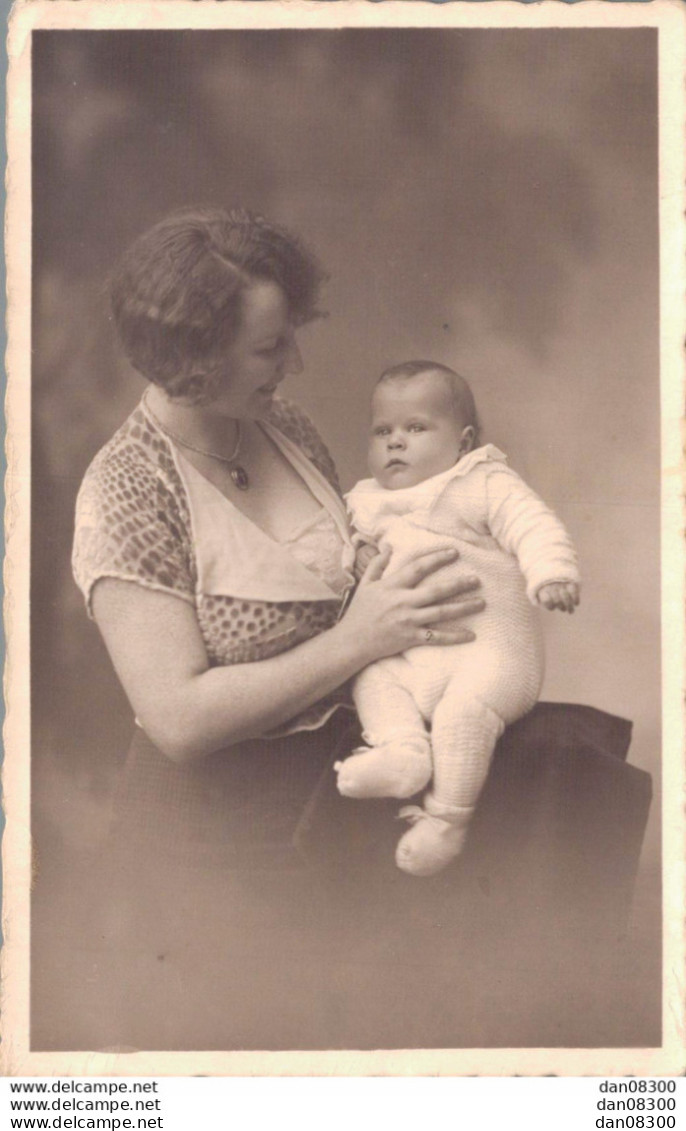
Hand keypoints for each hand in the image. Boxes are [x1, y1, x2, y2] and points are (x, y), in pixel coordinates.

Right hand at [340, 546, 484, 662]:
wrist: (351, 642)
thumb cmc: (359, 612)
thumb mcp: (365, 584)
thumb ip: (378, 564)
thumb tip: (387, 546)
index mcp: (392, 586)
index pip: (418, 567)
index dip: (437, 558)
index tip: (455, 552)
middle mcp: (403, 602)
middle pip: (436, 591)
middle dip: (458, 584)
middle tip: (477, 579)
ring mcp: (408, 621)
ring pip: (441, 613)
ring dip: (463, 608)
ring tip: (482, 603)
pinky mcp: (411, 638)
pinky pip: (437, 638)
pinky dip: (454, 636)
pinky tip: (471, 634)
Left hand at [536, 581, 579, 612]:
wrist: (551, 565)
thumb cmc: (545, 582)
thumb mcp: (539, 587)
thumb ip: (540, 598)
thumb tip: (546, 607)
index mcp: (543, 588)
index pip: (547, 601)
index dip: (550, 606)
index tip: (553, 607)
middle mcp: (552, 585)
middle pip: (558, 601)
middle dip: (562, 607)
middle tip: (564, 609)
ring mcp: (561, 582)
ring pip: (566, 598)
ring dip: (569, 606)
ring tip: (570, 610)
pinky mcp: (570, 580)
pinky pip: (574, 592)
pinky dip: (576, 599)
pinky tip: (576, 604)